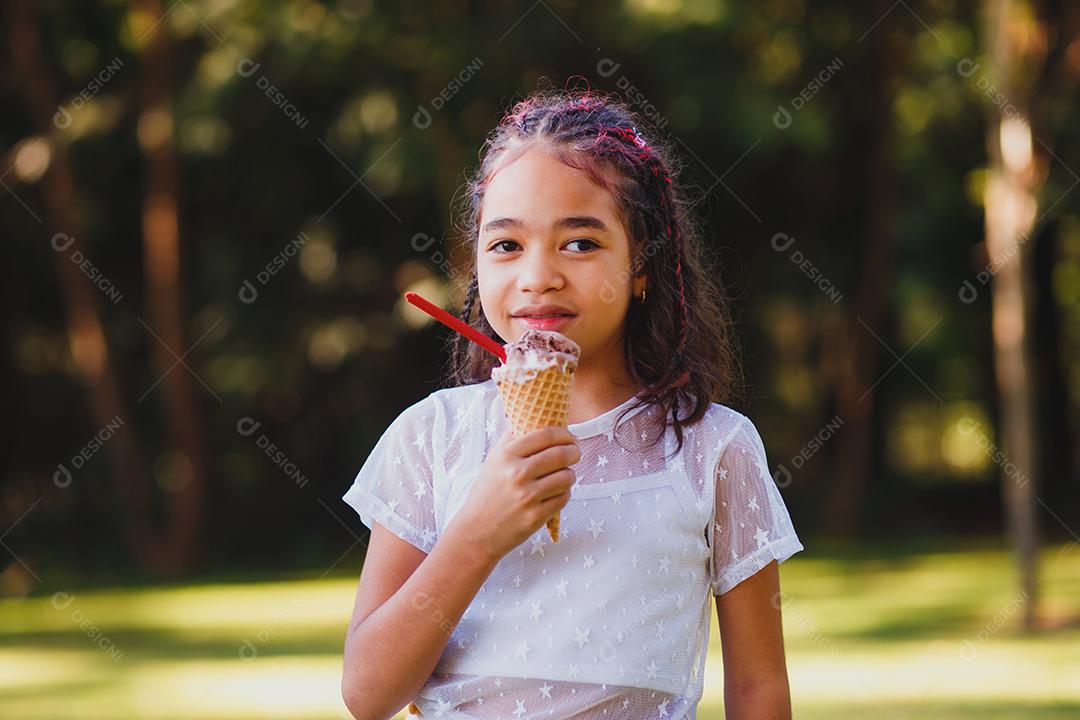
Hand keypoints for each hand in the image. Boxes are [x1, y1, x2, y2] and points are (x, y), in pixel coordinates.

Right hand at [452, 426, 579, 561]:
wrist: (476, 532)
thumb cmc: (487, 494)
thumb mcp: (493, 461)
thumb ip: (511, 440)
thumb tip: (533, 419)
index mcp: (506, 455)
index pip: (545, 435)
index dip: (564, 434)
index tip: (569, 437)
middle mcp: (517, 473)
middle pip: (561, 454)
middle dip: (574, 452)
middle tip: (575, 453)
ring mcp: (527, 496)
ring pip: (566, 477)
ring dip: (569, 475)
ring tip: (563, 476)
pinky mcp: (536, 516)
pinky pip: (564, 498)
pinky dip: (564, 494)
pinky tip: (555, 494)